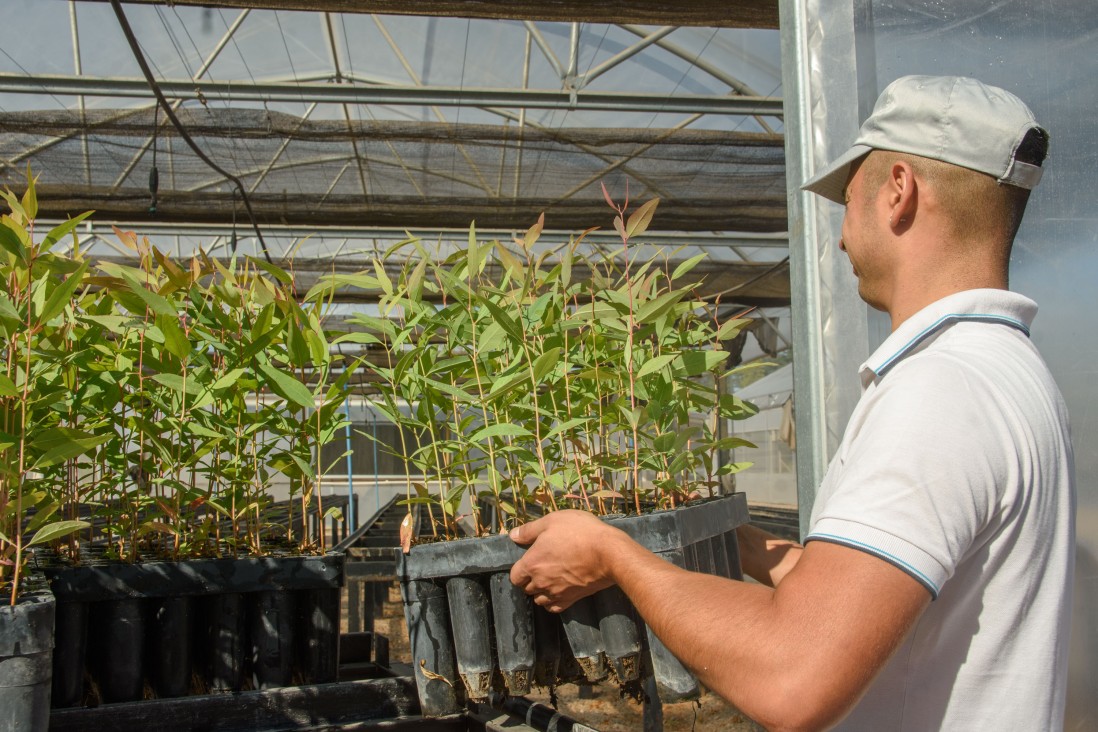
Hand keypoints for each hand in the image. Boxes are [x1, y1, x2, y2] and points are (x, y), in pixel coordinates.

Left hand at [508, 509, 623, 611]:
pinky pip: (554, 608)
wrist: (608, 552)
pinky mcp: (571, 599)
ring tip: (549, 580)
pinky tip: (558, 591)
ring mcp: (556, 593)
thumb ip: (529, 530)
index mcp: (532, 563)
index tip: (529, 561)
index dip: (520, 570)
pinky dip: (553, 602)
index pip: (515, 576)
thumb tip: (513, 535)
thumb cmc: (579, 532)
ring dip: (540, 592)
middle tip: (541, 568)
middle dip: (530, 580)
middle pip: (526, 589)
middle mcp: (540, 582)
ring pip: (539, 600)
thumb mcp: (552, 521)